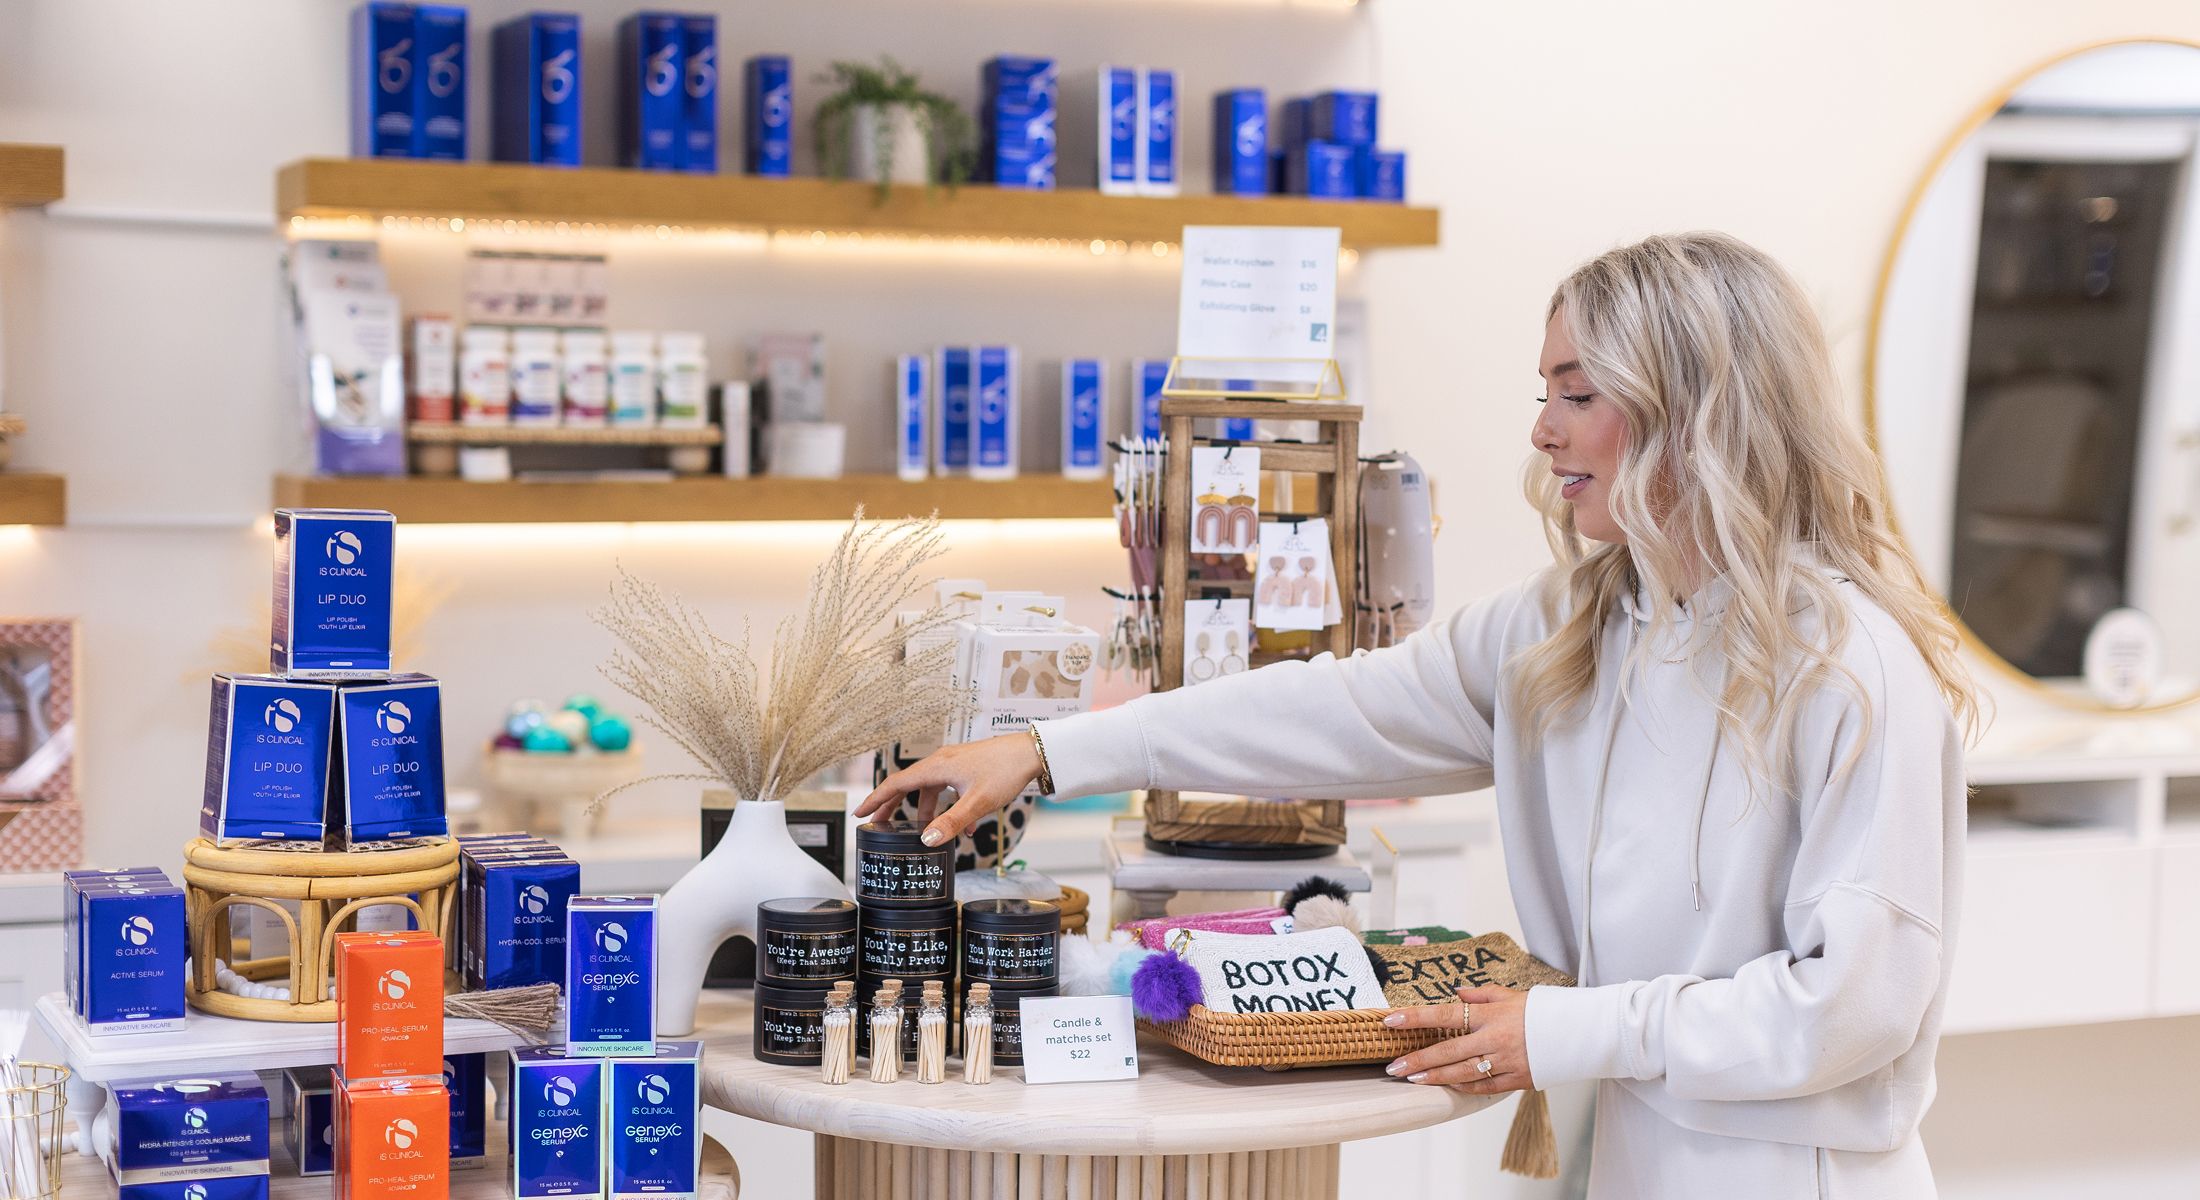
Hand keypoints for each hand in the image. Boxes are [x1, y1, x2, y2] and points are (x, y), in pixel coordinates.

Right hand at [853, 733, 1042, 847]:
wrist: (1033, 753)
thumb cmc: (1006, 771)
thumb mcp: (978, 802)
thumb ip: (952, 822)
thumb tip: (926, 840)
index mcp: (937, 766)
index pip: (897, 783)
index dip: (876, 799)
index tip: (860, 813)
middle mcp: (942, 762)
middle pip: (908, 786)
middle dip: (893, 806)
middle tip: (878, 825)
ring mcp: (954, 764)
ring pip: (930, 790)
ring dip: (927, 812)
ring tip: (928, 834)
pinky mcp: (967, 768)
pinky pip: (949, 790)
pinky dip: (950, 808)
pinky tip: (967, 828)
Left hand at [1380, 985, 1534, 1093]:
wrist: (1579, 1032)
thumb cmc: (1542, 1010)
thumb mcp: (1511, 995)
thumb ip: (1481, 995)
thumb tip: (1455, 993)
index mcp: (1491, 1014)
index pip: (1444, 1015)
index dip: (1415, 1018)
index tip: (1390, 1021)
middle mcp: (1495, 1038)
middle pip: (1448, 1051)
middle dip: (1417, 1060)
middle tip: (1394, 1067)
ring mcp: (1505, 1061)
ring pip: (1462, 1073)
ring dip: (1434, 1077)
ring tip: (1413, 1079)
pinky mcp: (1517, 1080)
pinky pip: (1485, 1086)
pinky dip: (1465, 1087)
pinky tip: (1447, 1086)